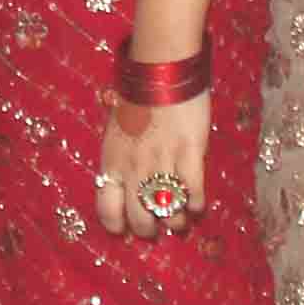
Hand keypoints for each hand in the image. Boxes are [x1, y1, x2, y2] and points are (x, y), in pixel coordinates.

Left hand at [93, 91, 210, 241]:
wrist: (159, 73)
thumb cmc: (137, 101)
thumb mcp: (116, 135)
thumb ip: (120, 162)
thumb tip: (124, 188)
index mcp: (111, 162)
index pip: (107, 210)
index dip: (119, 226)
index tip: (128, 230)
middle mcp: (133, 168)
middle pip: (140, 219)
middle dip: (150, 230)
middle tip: (159, 228)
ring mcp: (161, 162)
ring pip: (169, 211)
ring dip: (176, 221)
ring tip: (180, 219)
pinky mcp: (189, 153)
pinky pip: (193, 192)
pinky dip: (196, 204)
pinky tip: (196, 204)